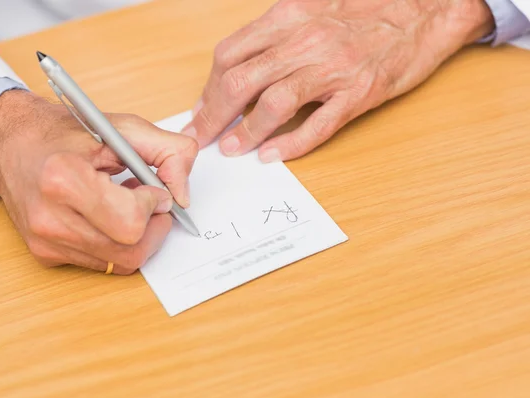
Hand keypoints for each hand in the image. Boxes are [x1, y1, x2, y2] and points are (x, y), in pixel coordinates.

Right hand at [0, 90, 197, 274]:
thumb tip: (183, 196)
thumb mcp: (122, 127)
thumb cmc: (64, 133)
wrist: (11, 144)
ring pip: (120, 263)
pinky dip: (117, 244)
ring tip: (127, 205)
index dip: (153, 207)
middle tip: (151, 203)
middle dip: (154, 229)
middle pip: (130, 251)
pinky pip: (102, 263)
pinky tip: (108, 216)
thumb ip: (168, 151)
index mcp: (63, 180)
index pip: (130, 222)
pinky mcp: (46, 255)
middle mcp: (50, 219)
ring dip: (138, 237)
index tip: (154, 190)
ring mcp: (46, 242)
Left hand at [183, 0, 494, 161]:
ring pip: (274, 103)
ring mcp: (333, 68)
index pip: (230, 55)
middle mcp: (305, 41)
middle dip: (213, 115)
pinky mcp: (359, 93)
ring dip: (246, 131)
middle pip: (240, 81)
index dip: (207, 88)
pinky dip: (291, 144)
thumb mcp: (310, 8)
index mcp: (288, 17)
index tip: (200, 109)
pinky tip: (273, 155)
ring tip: (231, 148)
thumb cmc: (365, 10)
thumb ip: (275, 36)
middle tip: (201, 137)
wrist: (425, 8)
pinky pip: (318, 124)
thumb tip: (240, 68)